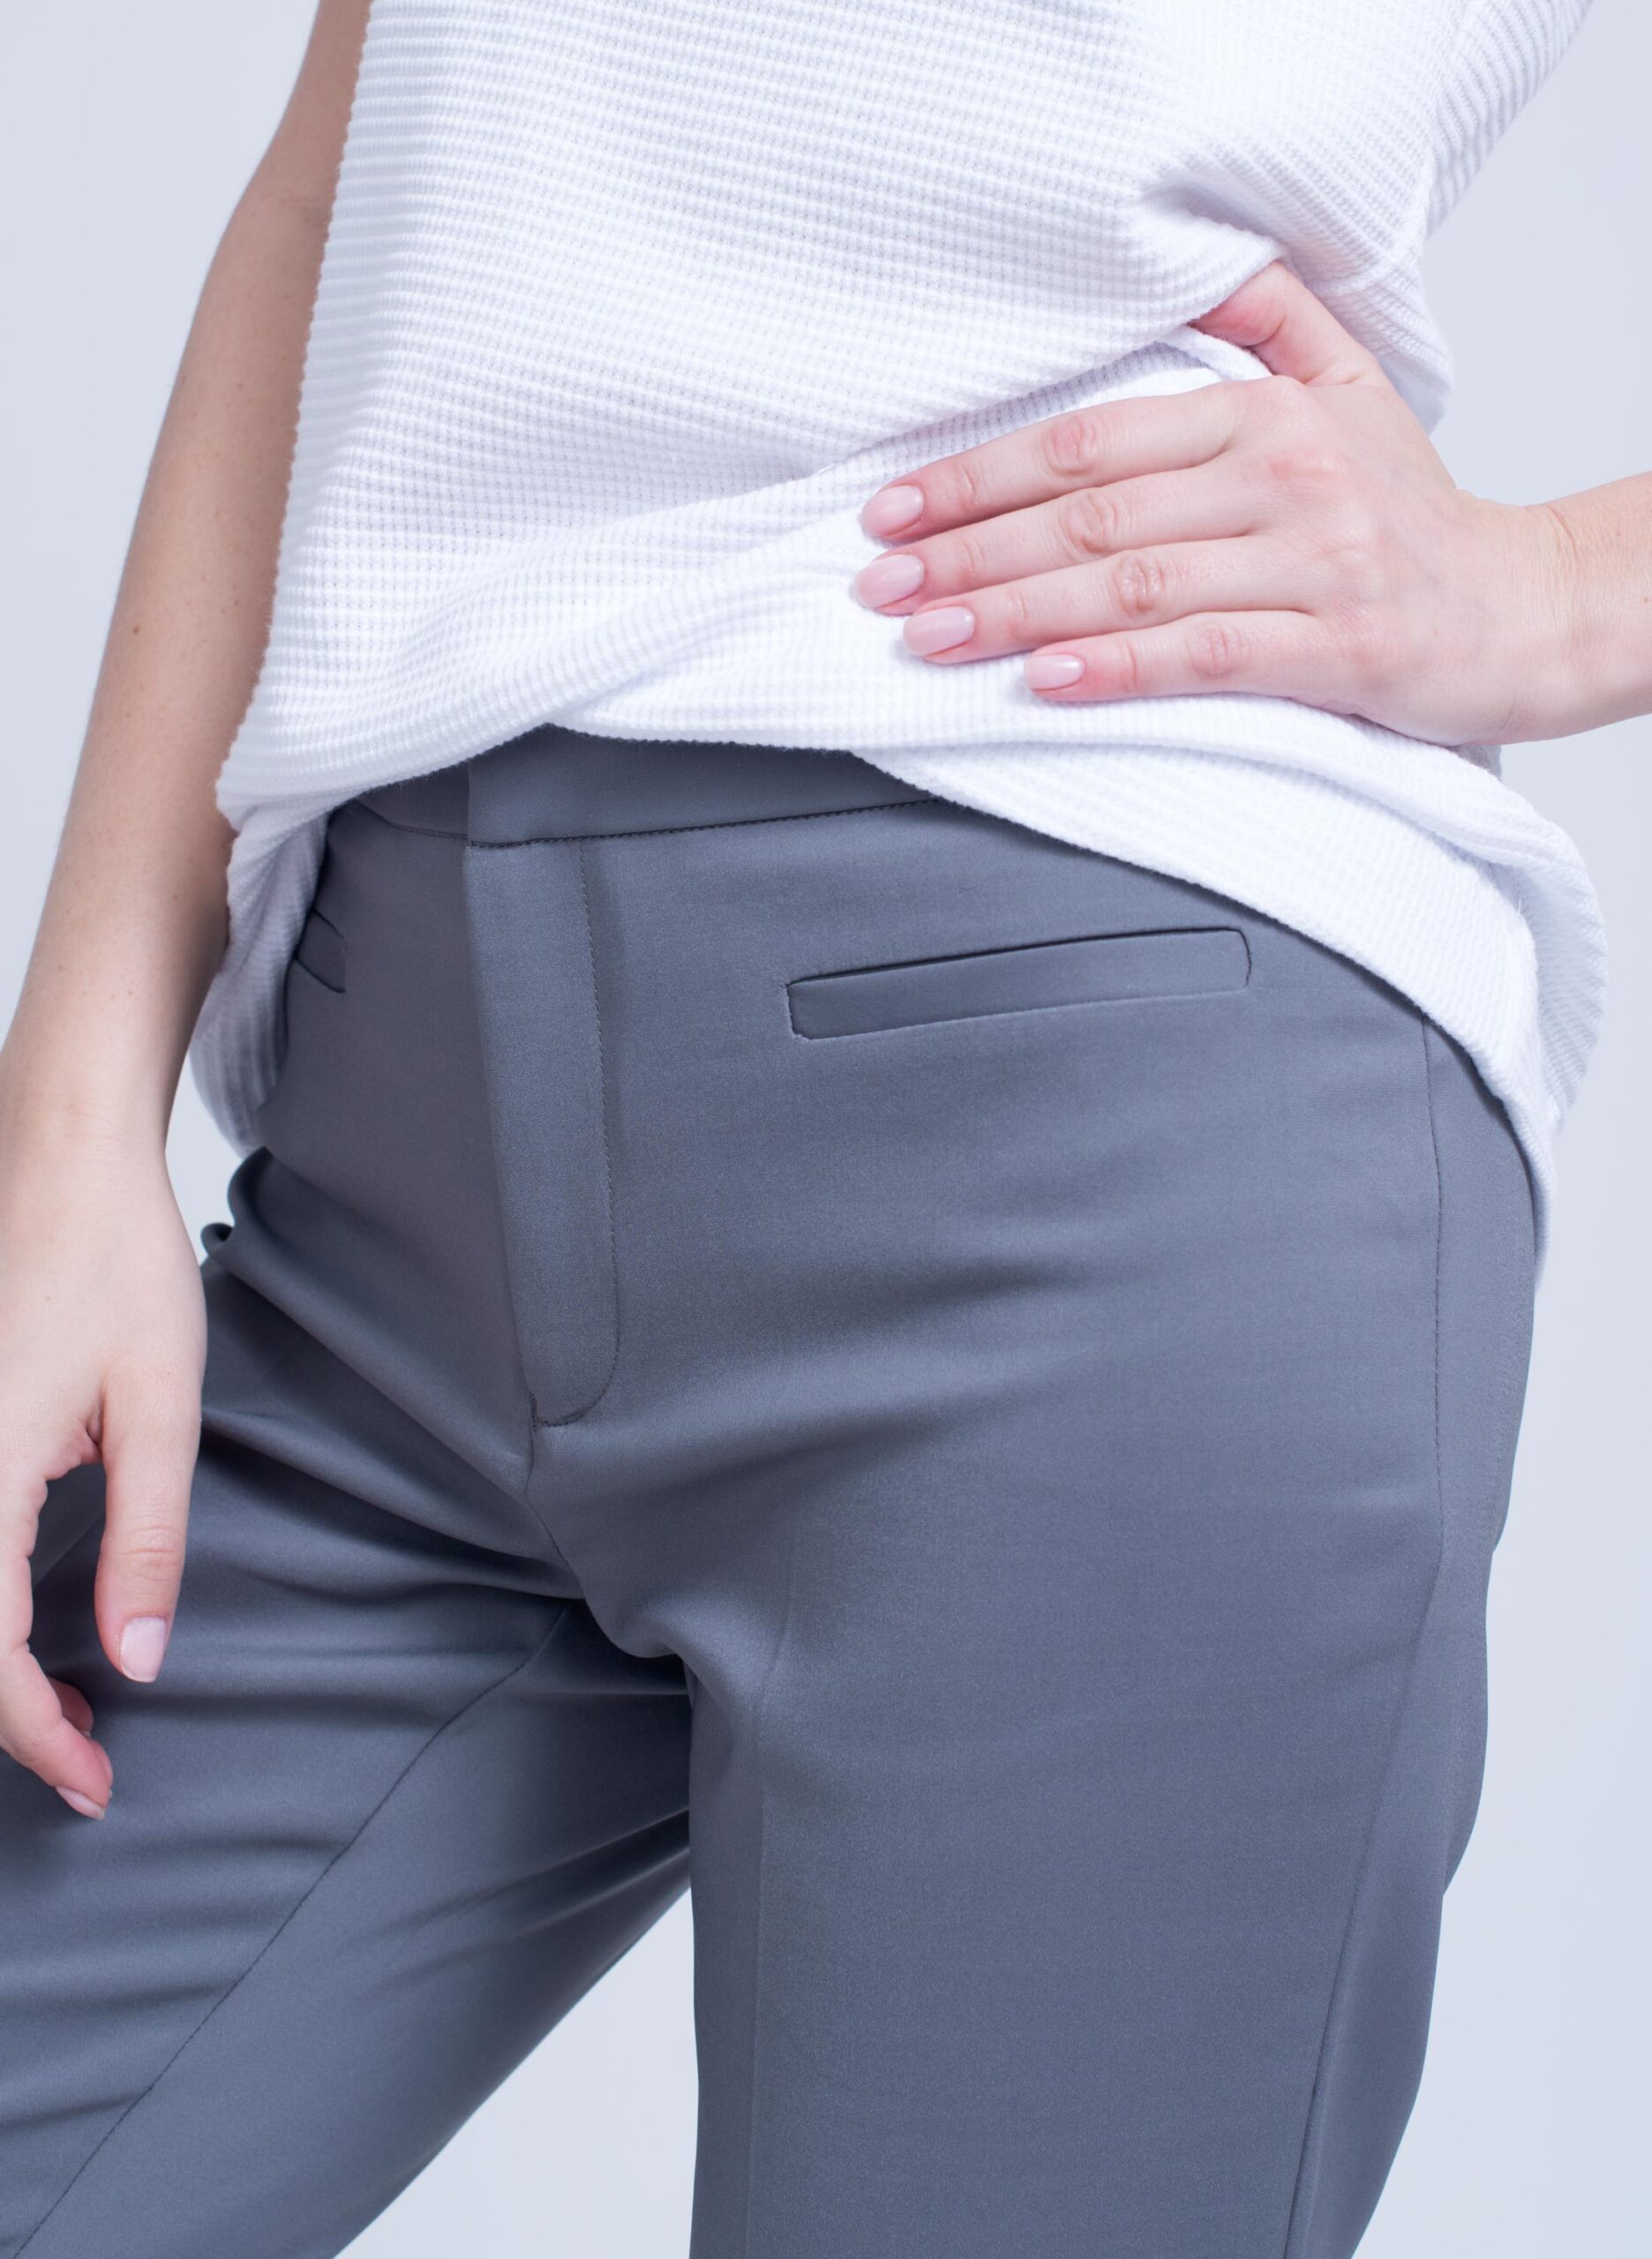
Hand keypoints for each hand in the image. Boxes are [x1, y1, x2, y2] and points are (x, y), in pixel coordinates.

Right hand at [0, 1117, 205, 1816]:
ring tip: (63, 1712)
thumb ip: (146, 1538)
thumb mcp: (159, 1408)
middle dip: (7, 1718)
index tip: (94, 1778)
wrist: (65, 1158)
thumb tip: (135, 1660)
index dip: (33, 1732)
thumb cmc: (118, 1262)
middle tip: (85, 1763)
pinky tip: (25, 1632)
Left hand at [852, 258, 1581, 747]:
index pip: (1089, 440)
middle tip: (882, 583)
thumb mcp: (1351, 386)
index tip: (896, 511)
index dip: (980, 475)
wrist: (1522, 608)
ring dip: (1017, 611)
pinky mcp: (1337, 649)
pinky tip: (1046, 679)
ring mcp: (1312, 564)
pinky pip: (1207, 655)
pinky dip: (1120, 668)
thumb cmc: (1411, 515)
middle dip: (972, 550)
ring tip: (929, 634)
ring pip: (1135, 585)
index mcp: (1266, 413)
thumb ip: (1270, 321)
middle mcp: (1285, 477)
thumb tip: (1191, 272)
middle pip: (1093, 515)